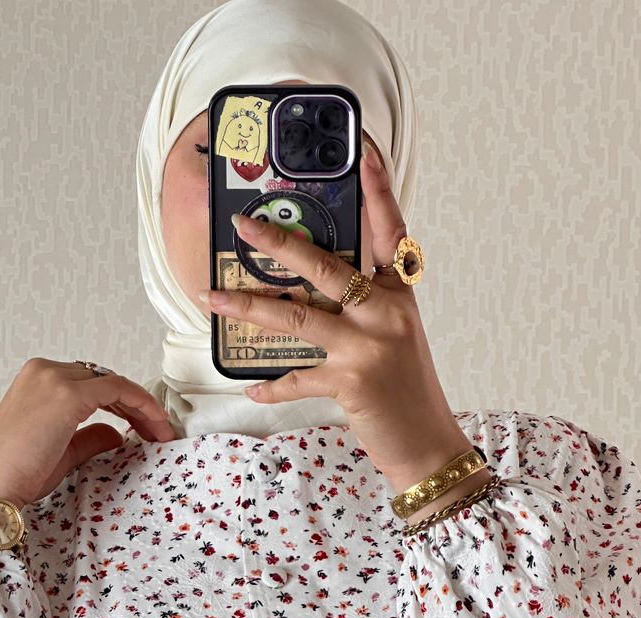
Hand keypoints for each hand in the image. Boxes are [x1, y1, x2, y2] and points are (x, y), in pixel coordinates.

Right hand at [0, 358, 175, 509]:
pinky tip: (155, 425)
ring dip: (142, 406)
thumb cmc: (16, 474)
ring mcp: (54, 379)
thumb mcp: (62, 451)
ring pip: (114, 382)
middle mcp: (43, 371)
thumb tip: (116, 435)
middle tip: (158, 431)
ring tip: (161, 432)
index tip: (143, 426)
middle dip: (135, 405)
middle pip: (104, 379)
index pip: (90, 382)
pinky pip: (117, 389)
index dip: (122, 404)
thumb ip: (89, 437)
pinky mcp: (67, 394)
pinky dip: (141, 404)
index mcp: (36, 379)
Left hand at [200, 147, 474, 488]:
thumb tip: (311, 287)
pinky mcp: (351, 382)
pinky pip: (297, 378)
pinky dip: (271, 385)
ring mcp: (369, 347)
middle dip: (281, 243)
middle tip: (245, 225)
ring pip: (297, 317)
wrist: (427, 442)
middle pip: (327, 267)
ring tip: (213, 300)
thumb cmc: (406, 389)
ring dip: (249, 308)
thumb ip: (363, 306)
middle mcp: (387, 313)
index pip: (391, 232)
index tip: (362, 153)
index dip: (379, 190)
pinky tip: (250, 387)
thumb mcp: (395, 335)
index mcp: (400, 295)